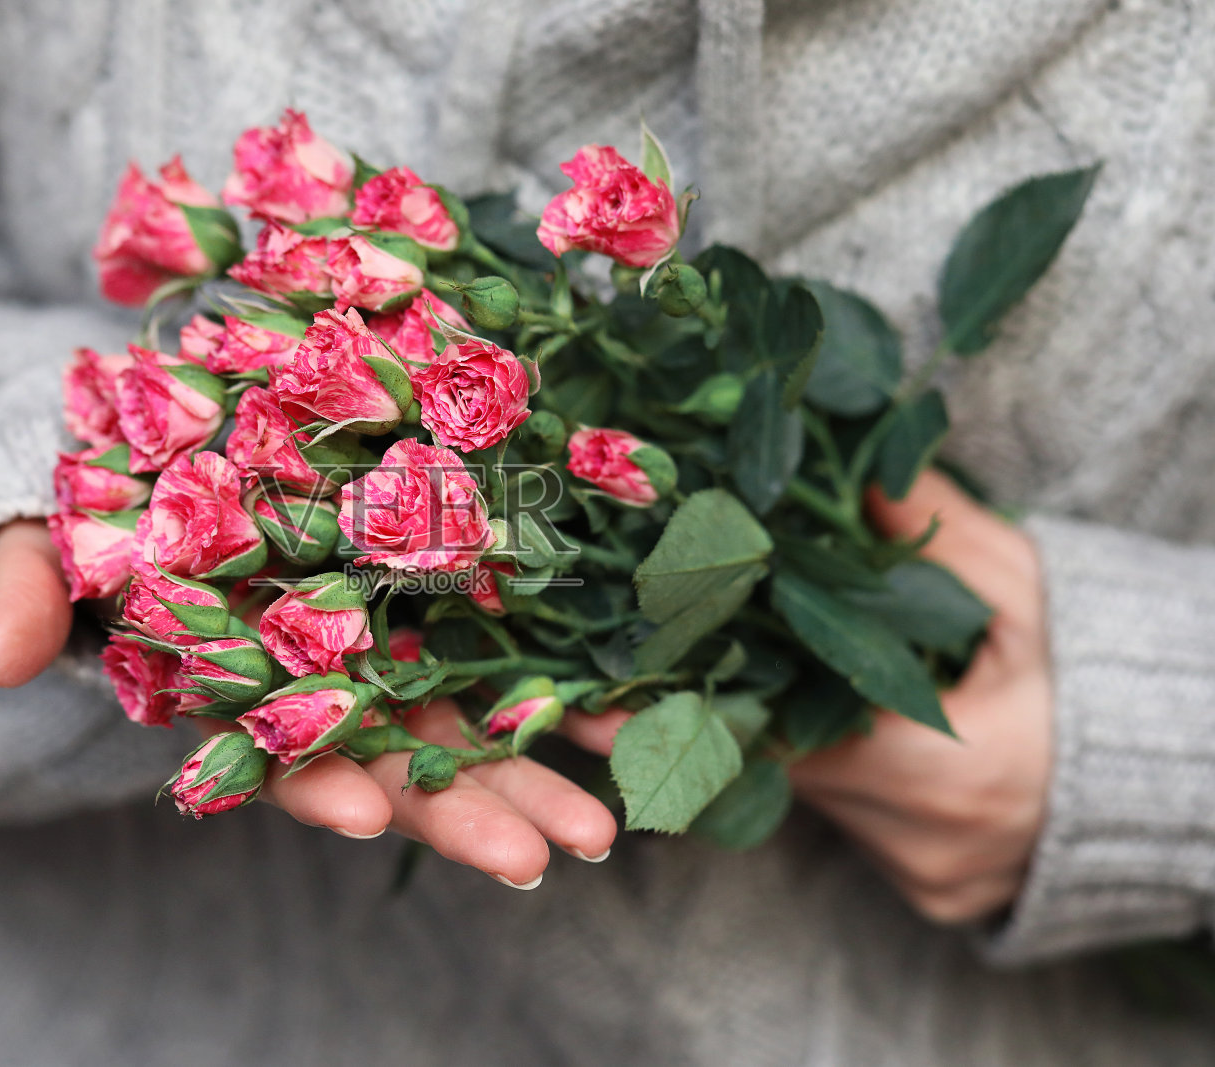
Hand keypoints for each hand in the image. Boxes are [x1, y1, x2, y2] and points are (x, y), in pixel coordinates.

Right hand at [0, 519, 617, 888]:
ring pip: (468, 711)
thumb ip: (24, 588)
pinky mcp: (428, 572)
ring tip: (614, 813)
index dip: (315, 784)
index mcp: (229, 678)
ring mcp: (381, 630)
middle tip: (546, 855)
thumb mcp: (40, 529)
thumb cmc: (89, 494)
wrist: (151, 429)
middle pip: (397, 752)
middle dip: (466, 808)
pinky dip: (565, 670)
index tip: (367, 819)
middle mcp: (316, 671)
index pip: (274, 751)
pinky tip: (633, 700)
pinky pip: (505, 629)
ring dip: (540, 762)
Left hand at [557, 471, 1055, 923]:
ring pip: (803, 803)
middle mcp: (922, 841)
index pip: (779, 748)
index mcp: (944, 773)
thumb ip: (940, 538)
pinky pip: (841, 821)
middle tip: (592, 684)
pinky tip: (761, 715)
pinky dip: (807, 770)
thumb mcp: (1028, 590)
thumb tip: (861, 474)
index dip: (682, 715)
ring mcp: (925, 873)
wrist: (1180, 783)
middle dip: (695, 725)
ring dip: (751, 741)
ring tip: (662, 682)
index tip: (593, 695)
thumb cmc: (1104, 674)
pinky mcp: (929, 887)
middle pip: (776, 781)